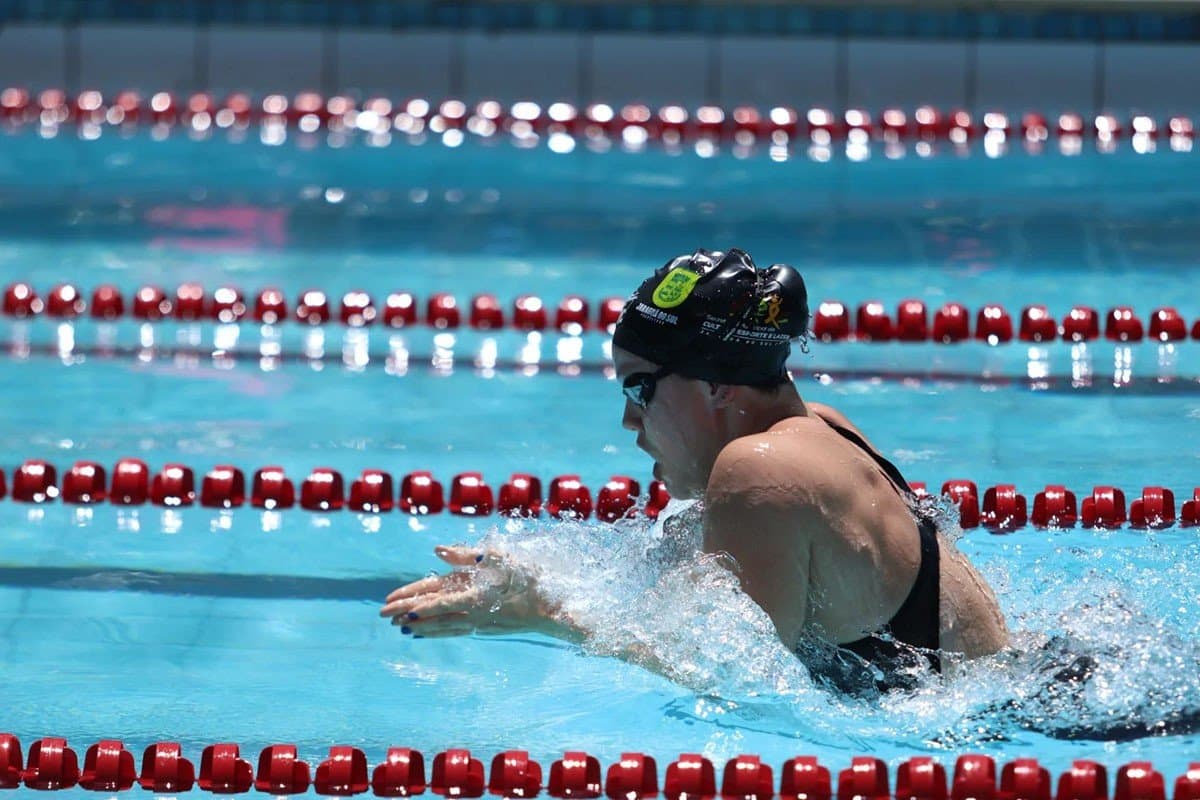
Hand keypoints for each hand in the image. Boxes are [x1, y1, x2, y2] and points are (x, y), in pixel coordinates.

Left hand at [379, 545, 544, 637]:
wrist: (555, 610)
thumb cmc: (532, 580)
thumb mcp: (503, 558)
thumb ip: (468, 555)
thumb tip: (437, 551)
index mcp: (476, 596)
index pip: (439, 602)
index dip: (416, 606)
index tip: (395, 610)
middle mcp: (475, 614)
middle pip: (435, 615)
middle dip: (409, 615)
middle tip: (384, 617)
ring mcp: (481, 623)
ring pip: (444, 626)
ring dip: (422, 627)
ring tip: (401, 630)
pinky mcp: (488, 626)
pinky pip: (457, 629)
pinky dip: (440, 631)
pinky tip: (432, 633)